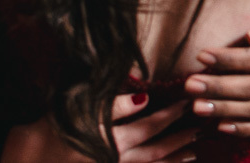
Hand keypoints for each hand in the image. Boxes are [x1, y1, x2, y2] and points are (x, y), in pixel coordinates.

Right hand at [0, 95, 196, 162]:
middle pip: (157, 151)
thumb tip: (143, 93)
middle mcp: (117, 162)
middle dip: (180, 138)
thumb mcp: (79, 110)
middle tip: (200, 127)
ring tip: (194, 152)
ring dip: (174, 159)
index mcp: (112, 142)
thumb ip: (113, 104)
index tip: (186, 101)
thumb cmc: (49, 132)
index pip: (151, 126)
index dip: (171, 114)